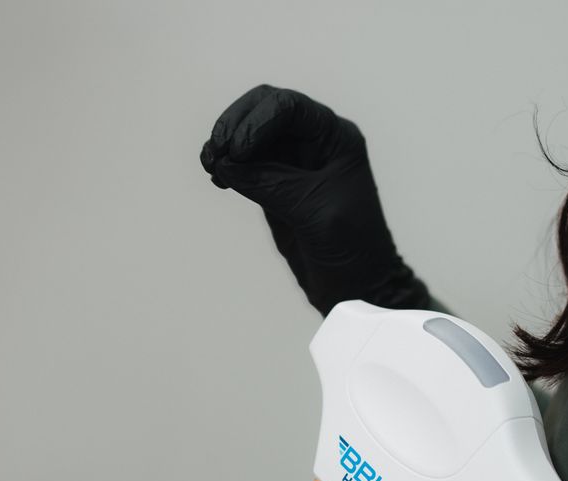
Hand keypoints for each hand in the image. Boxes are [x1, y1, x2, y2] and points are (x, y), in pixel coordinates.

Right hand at [199, 85, 429, 314]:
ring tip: (210, 165)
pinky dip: (228, 165)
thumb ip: (271, 184)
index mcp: (335, 138)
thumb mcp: (313, 211)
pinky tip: (217, 177)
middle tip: (216, 152)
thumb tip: (226, 164)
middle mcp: (314, 142)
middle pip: (264, 109)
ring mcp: (293, 163)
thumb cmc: (352, 246)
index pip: (289, 108)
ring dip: (226, 145)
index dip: (257, 121)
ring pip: (251, 135)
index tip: (237, 150)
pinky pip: (245, 164)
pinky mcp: (275, 186)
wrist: (356, 286)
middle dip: (236, 125)